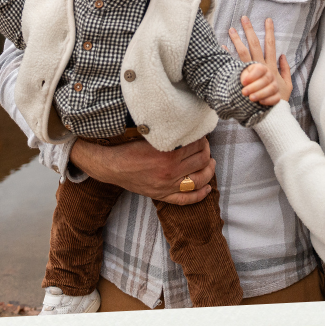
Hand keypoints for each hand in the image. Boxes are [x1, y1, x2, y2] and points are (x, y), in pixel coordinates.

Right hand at [69, 134, 215, 203]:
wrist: (113, 166)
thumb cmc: (129, 148)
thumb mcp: (150, 137)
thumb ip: (168, 134)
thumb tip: (185, 126)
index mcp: (168, 154)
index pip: (197, 145)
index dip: (202, 138)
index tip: (201, 134)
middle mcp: (171, 171)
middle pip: (202, 160)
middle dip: (207, 151)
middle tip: (205, 146)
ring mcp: (168, 185)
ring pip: (199, 180)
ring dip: (209, 170)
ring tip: (210, 163)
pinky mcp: (164, 195)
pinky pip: (188, 199)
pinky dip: (200, 194)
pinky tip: (207, 188)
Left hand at [227, 15, 291, 104]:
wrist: (272, 114)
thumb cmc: (279, 100)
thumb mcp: (287, 85)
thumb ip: (286, 70)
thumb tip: (284, 56)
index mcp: (271, 66)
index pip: (271, 45)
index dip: (269, 32)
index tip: (267, 20)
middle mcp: (261, 66)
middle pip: (255, 44)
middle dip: (250, 30)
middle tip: (244, 18)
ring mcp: (252, 72)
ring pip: (243, 52)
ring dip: (237, 40)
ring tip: (231, 29)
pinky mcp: (244, 79)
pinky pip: (234, 66)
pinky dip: (228, 56)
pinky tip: (222, 48)